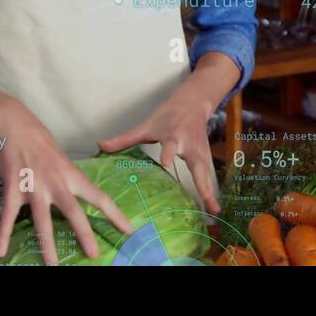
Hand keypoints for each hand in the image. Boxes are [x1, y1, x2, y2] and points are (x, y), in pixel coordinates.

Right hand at [0, 97, 133, 264]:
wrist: (14, 124)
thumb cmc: (39, 140)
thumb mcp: (61, 158)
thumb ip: (67, 178)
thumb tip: (74, 192)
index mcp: (71, 174)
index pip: (99, 196)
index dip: (115, 214)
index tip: (128, 230)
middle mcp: (56, 183)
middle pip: (74, 212)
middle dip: (85, 235)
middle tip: (94, 255)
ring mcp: (34, 187)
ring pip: (43, 221)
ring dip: (47, 245)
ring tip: (52, 265)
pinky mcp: (12, 189)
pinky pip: (8, 217)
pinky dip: (3, 235)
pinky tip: (1, 252)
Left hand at [98, 87, 219, 214]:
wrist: (193, 104)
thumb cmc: (168, 115)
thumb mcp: (147, 125)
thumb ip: (125, 138)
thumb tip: (101, 145)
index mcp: (173, 135)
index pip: (171, 145)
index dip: (169, 153)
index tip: (166, 163)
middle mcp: (190, 145)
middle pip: (197, 166)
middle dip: (202, 183)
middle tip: (206, 201)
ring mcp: (201, 152)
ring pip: (206, 174)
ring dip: (210, 193)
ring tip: (214, 211)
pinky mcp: (206, 157)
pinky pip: (207, 177)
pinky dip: (210, 192)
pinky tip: (213, 208)